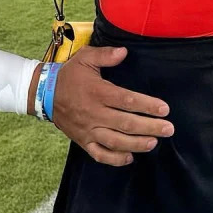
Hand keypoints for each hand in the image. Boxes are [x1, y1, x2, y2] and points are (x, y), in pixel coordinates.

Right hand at [51, 45, 174, 166]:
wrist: (44, 93)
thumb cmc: (69, 75)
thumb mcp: (85, 57)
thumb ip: (105, 55)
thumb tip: (124, 52)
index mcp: (97, 92)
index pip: (126, 101)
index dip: (147, 105)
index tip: (164, 109)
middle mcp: (94, 113)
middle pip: (126, 124)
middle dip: (150, 127)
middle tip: (169, 129)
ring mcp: (88, 130)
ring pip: (115, 142)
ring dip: (136, 144)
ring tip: (154, 142)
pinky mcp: (83, 141)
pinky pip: (99, 154)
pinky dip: (115, 159)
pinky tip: (130, 158)